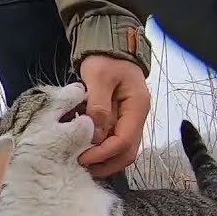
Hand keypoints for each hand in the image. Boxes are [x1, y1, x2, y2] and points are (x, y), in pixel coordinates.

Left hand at [78, 55, 150, 177]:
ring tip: (80, 163)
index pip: (124, 141)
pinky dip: (99, 151)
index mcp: (137, 107)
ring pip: (121, 151)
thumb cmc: (105, 60)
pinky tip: (83, 151)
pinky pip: (112, 142)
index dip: (103, 153)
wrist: (109, 48)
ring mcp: (129, 120)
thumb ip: (98, 106)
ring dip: (102, 161)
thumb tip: (95, 134)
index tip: (81, 158)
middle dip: (104, 164)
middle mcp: (137, 117)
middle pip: (126, 152)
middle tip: (79, 167)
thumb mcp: (99, 77)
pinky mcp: (119, 121)